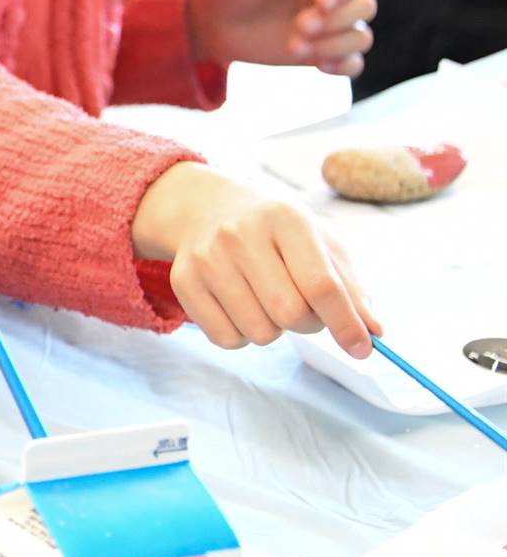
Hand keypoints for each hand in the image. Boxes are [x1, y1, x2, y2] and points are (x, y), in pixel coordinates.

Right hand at [132, 162, 382, 356]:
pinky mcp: (184, 281)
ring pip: (259, 332)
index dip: (346, 323)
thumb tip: (373, 332)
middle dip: (309, 325)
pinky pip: (226, 339)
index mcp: (285, 218)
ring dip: (274, 330)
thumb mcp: (320, 242)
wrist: (207, 208)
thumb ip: (351, 287)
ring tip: (267, 301)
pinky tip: (241, 306)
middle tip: (306, 311)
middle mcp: (240, 234)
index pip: (321, 284)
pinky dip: (242, 335)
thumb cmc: (276, 231)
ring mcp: (207, 258)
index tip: (363, 348)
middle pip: (290, 313)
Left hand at [187, 0, 374, 75]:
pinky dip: (344, 66)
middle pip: (364, 6)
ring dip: (335, 44)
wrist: (211, 22)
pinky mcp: (322, 53)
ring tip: (296, 47)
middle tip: (300, 25)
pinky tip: (320, 65)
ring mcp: (329, 27)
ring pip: (361, 37)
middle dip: (335, 20)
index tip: (321, 1)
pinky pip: (353, 63)